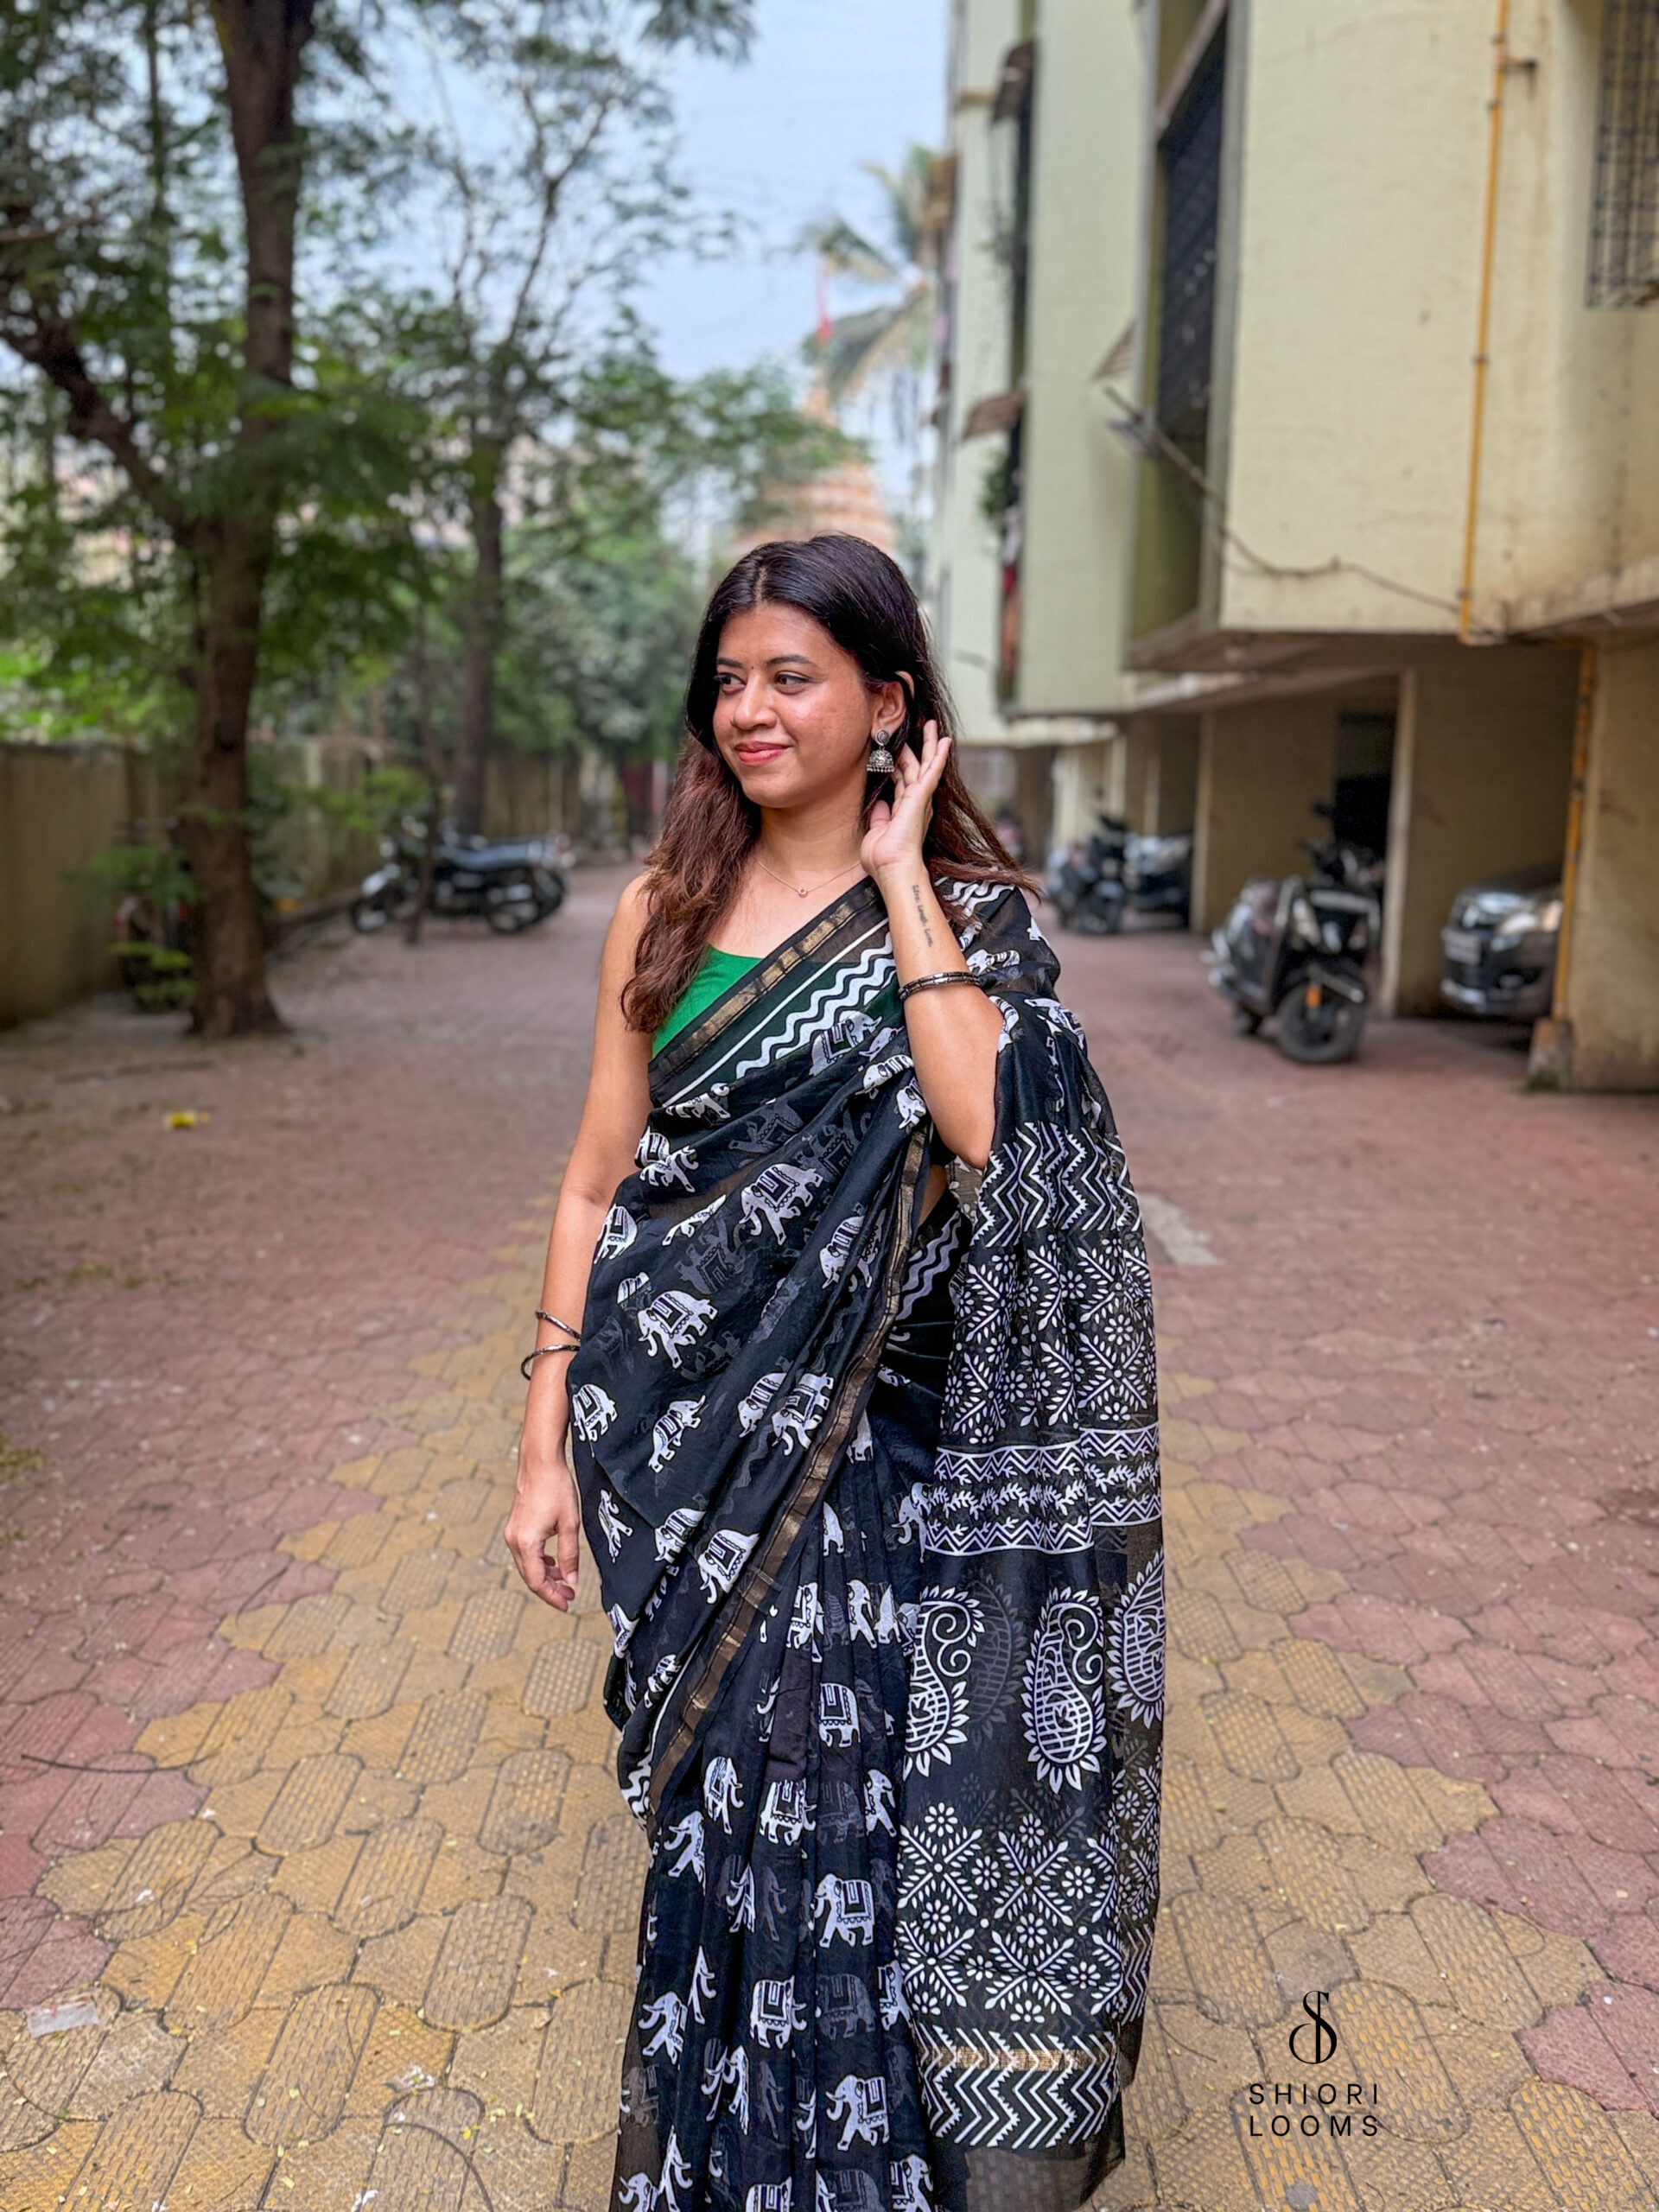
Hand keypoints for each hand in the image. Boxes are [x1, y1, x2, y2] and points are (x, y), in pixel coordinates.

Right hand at [506, 1373, 580, 1609]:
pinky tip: (553, 1563)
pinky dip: (539, 1562)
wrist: (540, 1461)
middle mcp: (513, 1541)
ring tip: (565, 1582)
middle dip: (549, 1589)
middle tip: (569, 1596)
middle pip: (530, 1576)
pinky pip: (525, 1553)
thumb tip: (571, 1581)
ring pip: (527, 1565)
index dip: (552, 1597)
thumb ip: (569, 1556)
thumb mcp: (569, 1524)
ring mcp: (512, 1533)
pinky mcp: (515, 1526)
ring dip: (545, 1576)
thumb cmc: (556, 1488)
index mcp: (526, 1543)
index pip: (537, 1581)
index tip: (567, 1604)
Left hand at [861, 720, 950, 883]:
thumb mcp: (875, 832)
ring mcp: (919, 799)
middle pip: (916, 769)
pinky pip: (932, 771)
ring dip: (928, 744)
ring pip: (925, 765)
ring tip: (931, 725)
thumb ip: (878, 816)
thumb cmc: (883, 858)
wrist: (893, 868)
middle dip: (917, 749)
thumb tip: (879, 803)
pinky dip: (938, 755)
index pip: (901, 782)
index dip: (898, 766)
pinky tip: (944, 740)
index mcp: (903, 811)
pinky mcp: (922, 797)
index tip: (895, 751)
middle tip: (918, 729)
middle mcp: (914, 803)